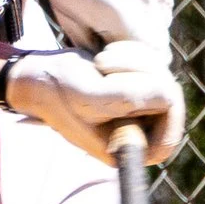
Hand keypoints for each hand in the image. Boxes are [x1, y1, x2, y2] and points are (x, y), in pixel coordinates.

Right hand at [4, 46, 183, 164]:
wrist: (35, 75)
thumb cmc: (56, 90)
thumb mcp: (89, 96)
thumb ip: (130, 98)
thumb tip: (170, 94)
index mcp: (123, 150)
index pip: (167, 139)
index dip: (166, 108)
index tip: (143, 83)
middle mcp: (134, 133)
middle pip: (167, 101)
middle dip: (141, 73)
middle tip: (104, 62)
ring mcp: (135, 109)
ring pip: (160, 77)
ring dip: (133, 60)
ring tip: (99, 60)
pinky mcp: (132, 86)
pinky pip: (150, 64)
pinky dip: (131, 53)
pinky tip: (104, 56)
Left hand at [32, 0, 175, 61]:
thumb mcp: (69, 17)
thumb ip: (92, 45)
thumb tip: (101, 63)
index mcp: (131, 18)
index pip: (152, 61)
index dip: (132, 67)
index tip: (108, 59)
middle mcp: (154, 2)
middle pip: (158, 42)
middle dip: (137, 48)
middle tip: (107, 39)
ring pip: (160, 20)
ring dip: (142, 24)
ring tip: (112, 10)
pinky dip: (144, 3)